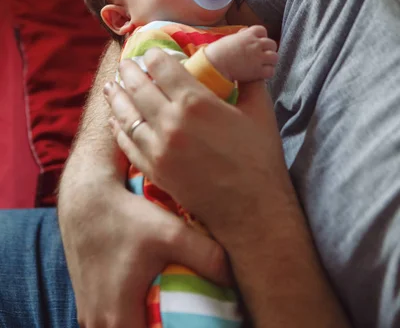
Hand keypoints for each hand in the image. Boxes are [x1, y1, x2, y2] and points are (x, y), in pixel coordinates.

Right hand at [59, 177, 229, 327]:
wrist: (86, 199)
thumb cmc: (127, 217)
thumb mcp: (171, 232)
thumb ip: (207, 257)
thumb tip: (232, 281)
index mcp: (119, 320)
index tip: (196, 324)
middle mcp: (99, 326)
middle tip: (190, 317)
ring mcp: (90, 317)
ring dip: (149, 325)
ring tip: (174, 313)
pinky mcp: (89, 303)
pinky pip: (115, 323)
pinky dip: (134, 318)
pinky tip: (152, 301)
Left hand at [105, 49, 285, 241]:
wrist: (251, 210)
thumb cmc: (259, 158)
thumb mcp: (259, 111)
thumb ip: (249, 81)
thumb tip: (245, 62)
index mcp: (196, 101)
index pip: (162, 67)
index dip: (154, 56)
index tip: (152, 52)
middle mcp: (170, 121)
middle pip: (139, 87)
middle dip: (130, 71)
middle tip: (126, 63)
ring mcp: (158, 148)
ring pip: (127, 114)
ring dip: (117, 96)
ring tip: (111, 86)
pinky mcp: (153, 170)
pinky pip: (127, 143)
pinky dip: (119, 128)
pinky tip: (116, 120)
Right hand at [205, 25, 278, 81]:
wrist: (215, 64)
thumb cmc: (218, 52)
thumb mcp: (230, 38)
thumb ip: (241, 36)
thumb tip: (244, 33)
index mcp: (248, 34)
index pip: (262, 30)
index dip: (262, 37)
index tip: (258, 42)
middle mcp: (256, 44)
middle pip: (272, 44)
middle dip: (269, 49)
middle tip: (263, 55)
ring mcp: (258, 57)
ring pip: (274, 57)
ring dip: (270, 61)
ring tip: (264, 65)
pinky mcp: (258, 71)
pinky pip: (271, 71)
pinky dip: (267, 72)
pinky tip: (261, 73)